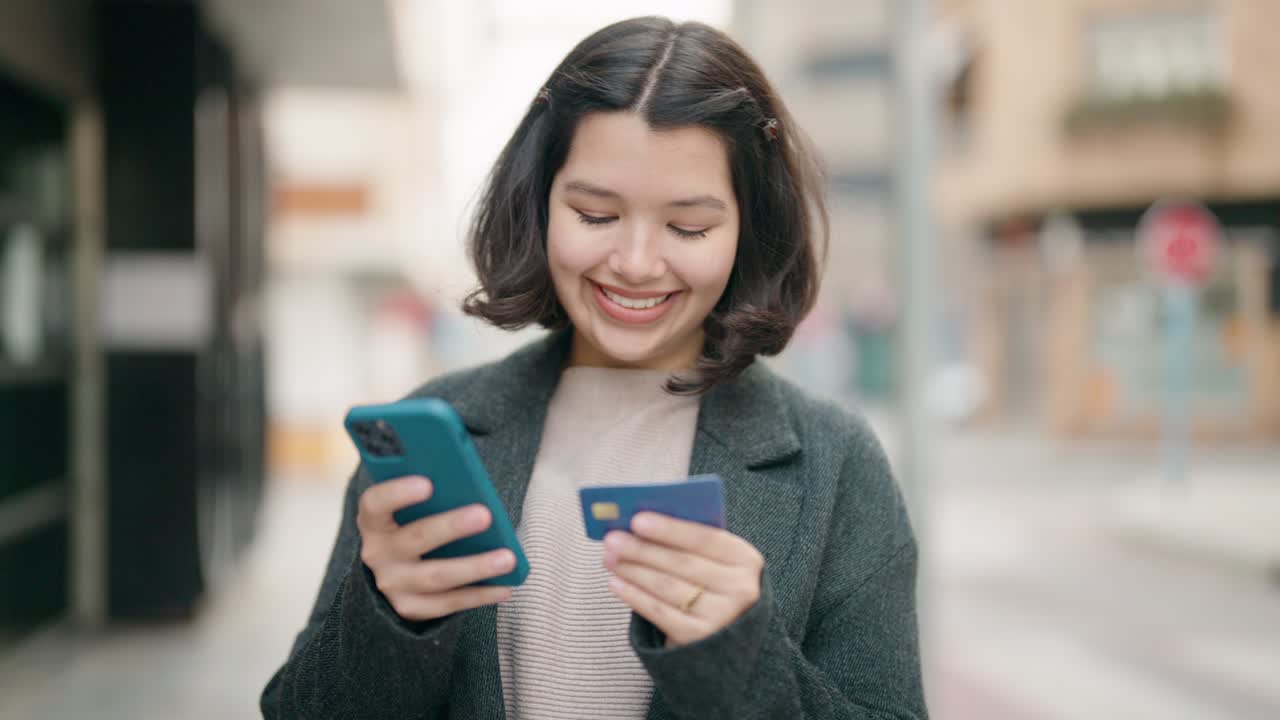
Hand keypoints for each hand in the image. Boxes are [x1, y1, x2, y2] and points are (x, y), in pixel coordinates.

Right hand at [357, 475, 515, 621]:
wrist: (393, 572)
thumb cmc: (412, 525)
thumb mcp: (409, 510)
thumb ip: (431, 496)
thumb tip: (469, 485)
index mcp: (374, 521)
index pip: (376, 503)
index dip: (398, 492)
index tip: (428, 483)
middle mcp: (378, 554)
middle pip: (415, 539)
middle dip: (451, 527)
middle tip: (485, 515)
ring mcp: (393, 584)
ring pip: (436, 577)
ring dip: (475, 567)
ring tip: (508, 559)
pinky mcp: (410, 608)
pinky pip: (448, 603)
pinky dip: (479, 595)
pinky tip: (505, 587)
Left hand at [603, 512, 763, 647]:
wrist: (726, 635)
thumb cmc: (712, 583)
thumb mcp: (714, 560)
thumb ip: (689, 540)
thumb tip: (640, 523)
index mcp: (746, 559)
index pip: (706, 538)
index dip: (670, 529)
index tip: (637, 519)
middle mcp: (740, 589)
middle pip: (682, 563)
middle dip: (643, 549)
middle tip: (612, 538)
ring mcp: (721, 616)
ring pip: (668, 587)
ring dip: (633, 570)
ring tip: (609, 557)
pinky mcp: (698, 638)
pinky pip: (659, 612)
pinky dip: (634, 596)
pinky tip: (615, 582)